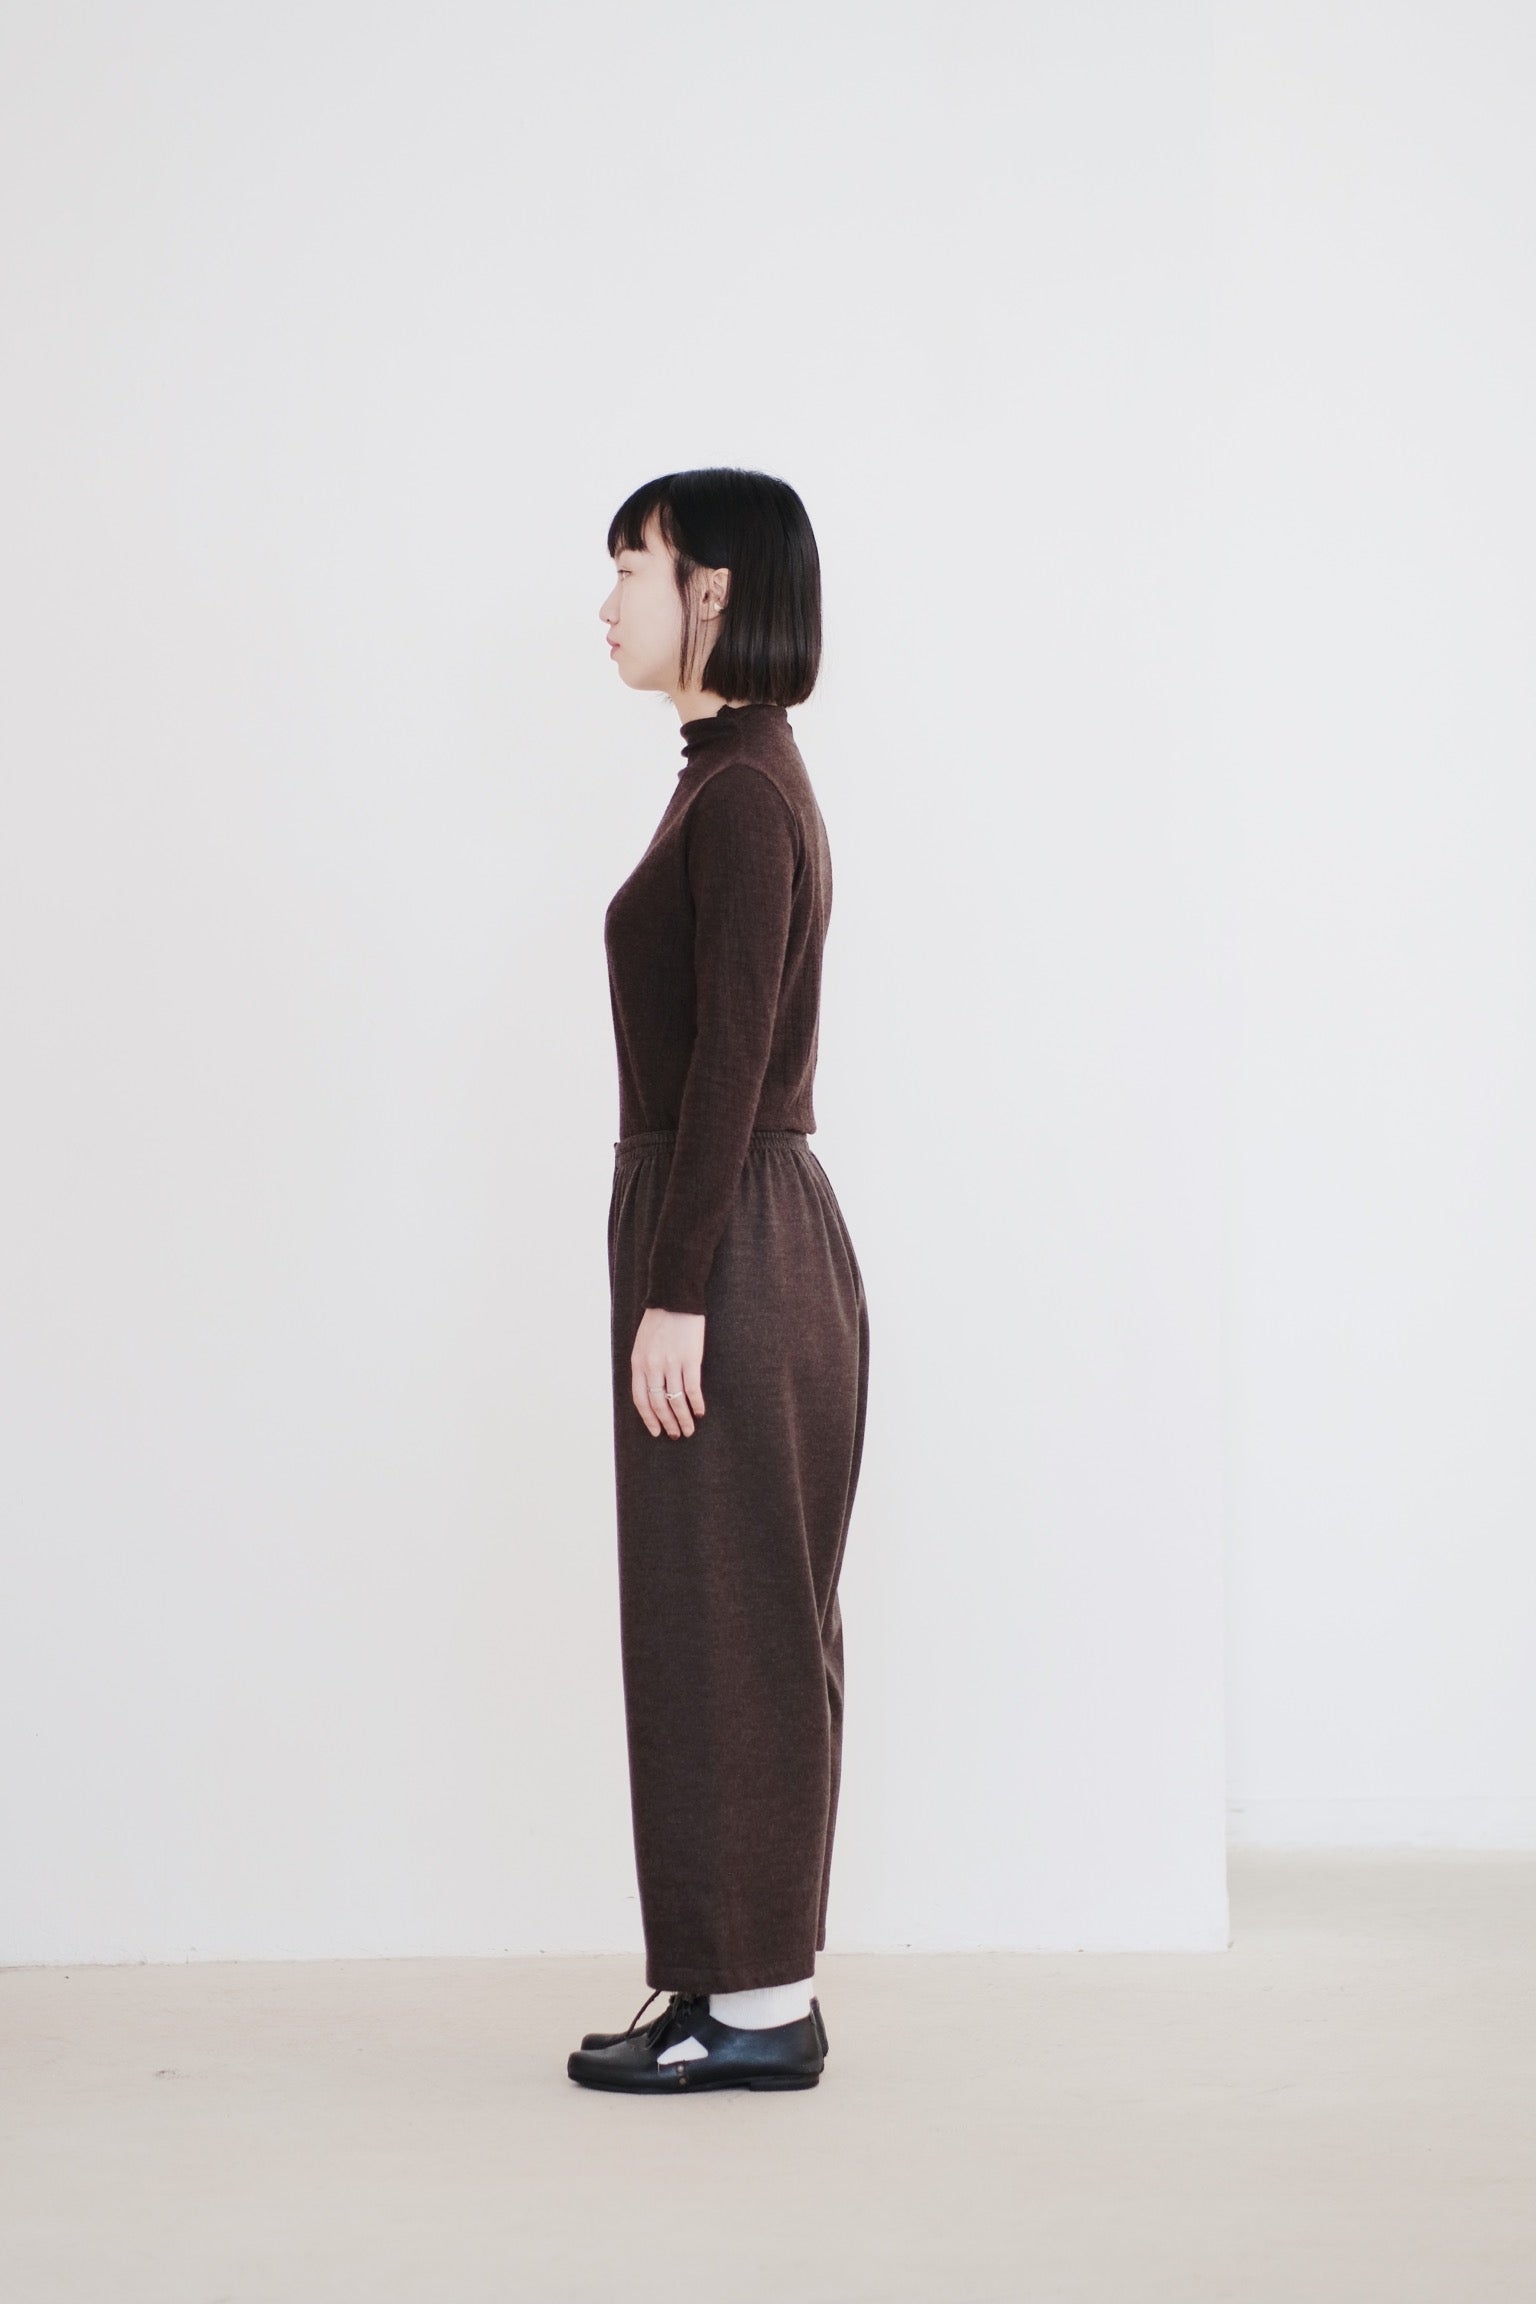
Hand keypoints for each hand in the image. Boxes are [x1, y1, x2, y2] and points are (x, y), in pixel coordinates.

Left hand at [631, 1306, 705, 1437]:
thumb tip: (652, 1389)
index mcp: (638, 1363)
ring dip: (683, 1419)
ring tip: (689, 1430)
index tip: (656, 1431)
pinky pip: (691, 1389)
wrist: (675, 1298)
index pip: (640, 1399)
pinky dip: (696, 1403)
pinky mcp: (690, 1358)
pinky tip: (700, 1411)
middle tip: (676, 1435)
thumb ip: (645, 1365)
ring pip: (675, 1401)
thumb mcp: (642, 1343)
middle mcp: (652, 1366)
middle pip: (658, 1404)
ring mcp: (671, 1363)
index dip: (648, 1418)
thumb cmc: (660, 1319)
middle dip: (667, 1423)